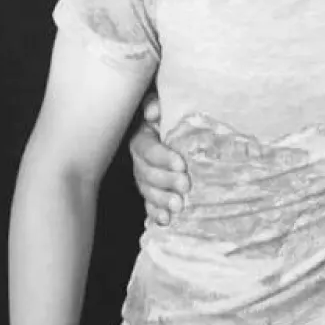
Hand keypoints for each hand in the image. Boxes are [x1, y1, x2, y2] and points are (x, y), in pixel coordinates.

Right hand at [129, 94, 188, 225]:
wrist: (174, 129)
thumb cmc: (171, 116)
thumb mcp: (163, 106)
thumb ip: (156, 104)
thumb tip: (153, 112)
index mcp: (141, 138)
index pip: (147, 149)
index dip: (162, 157)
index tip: (181, 164)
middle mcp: (139, 160)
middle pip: (147, 173)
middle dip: (166, 181)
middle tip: (185, 186)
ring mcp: (144, 177)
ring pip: (148, 190)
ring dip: (162, 200)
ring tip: (178, 206)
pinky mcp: (151, 190)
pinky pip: (150, 203)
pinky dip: (157, 213)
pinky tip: (166, 220)